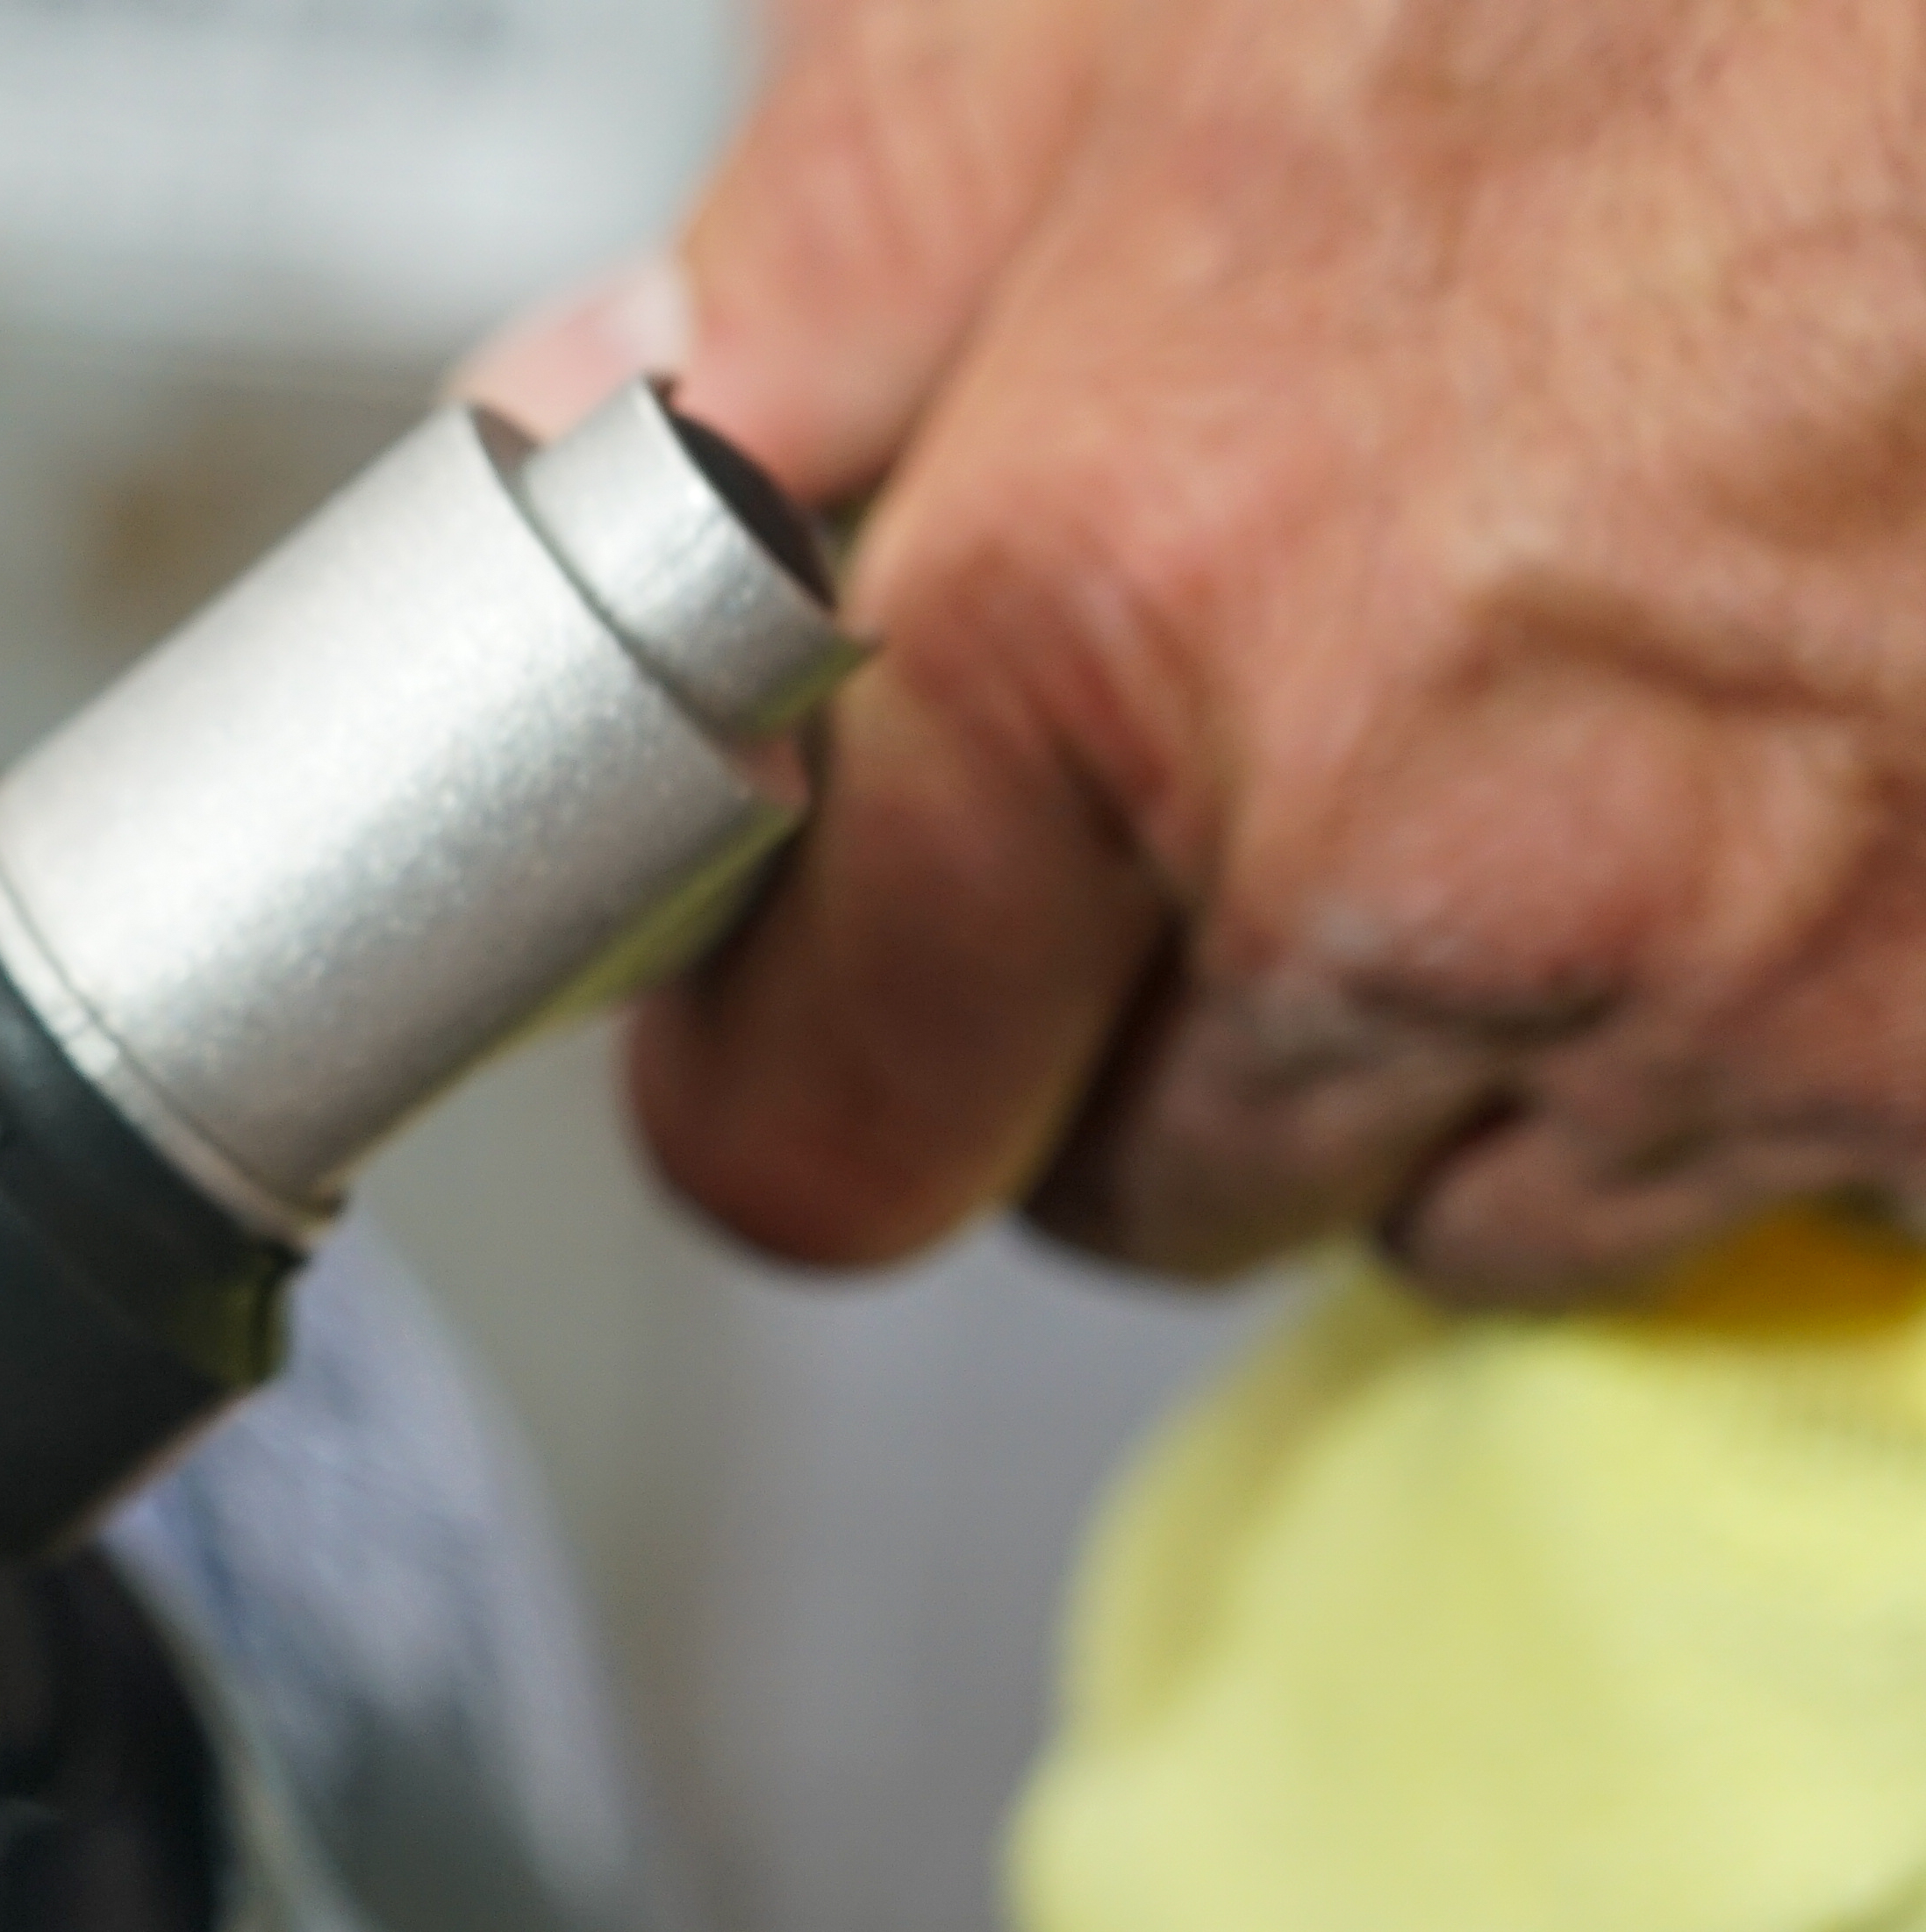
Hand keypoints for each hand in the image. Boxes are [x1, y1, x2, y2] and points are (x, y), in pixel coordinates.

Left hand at [475, 0, 1925, 1305]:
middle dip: (1146, 1027)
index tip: (810, 1029)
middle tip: (1271, 769)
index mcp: (1109, 610)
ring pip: (1457, 1206)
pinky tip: (1815, 777)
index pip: (810, 1121)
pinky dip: (1764, 1043)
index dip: (793, 1080)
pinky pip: (1776, 1175)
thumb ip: (825, 247)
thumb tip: (605, 417)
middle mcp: (1401, 855)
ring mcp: (1732, 983)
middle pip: (1130, 1183)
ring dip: (1461, 1043)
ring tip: (1581, 729)